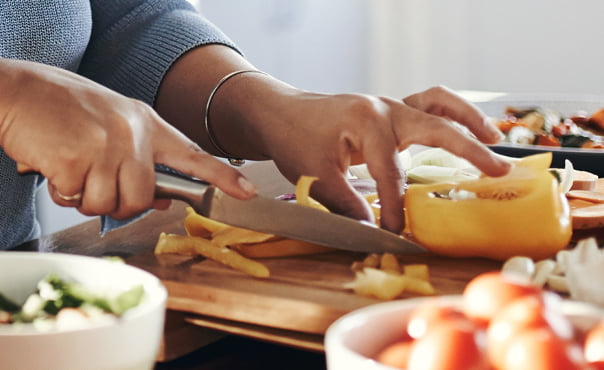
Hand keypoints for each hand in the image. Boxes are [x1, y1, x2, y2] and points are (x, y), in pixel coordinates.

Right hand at [0, 61, 254, 218]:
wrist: (19, 91)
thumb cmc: (67, 111)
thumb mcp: (114, 126)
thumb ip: (140, 159)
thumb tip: (161, 200)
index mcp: (147, 124)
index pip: (193, 155)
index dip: (222, 177)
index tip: (247, 192)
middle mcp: (132, 134)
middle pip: (141, 198)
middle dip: (119, 203)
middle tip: (95, 182)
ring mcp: (105, 147)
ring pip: (108, 204)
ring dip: (85, 197)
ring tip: (72, 167)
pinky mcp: (74, 160)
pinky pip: (74, 199)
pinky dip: (61, 192)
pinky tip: (54, 165)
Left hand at [260, 86, 510, 232]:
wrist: (280, 112)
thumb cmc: (293, 138)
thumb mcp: (313, 175)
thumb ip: (346, 203)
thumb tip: (372, 230)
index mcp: (367, 122)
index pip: (391, 173)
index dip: (397, 207)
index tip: (399, 233)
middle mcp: (385, 108)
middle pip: (437, 128)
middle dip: (469, 151)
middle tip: (499, 172)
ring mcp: (390, 105)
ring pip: (439, 105)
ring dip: (469, 120)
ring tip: (494, 140)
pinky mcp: (389, 110)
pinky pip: (428, 104)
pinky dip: (450, 114)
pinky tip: (467, 128)